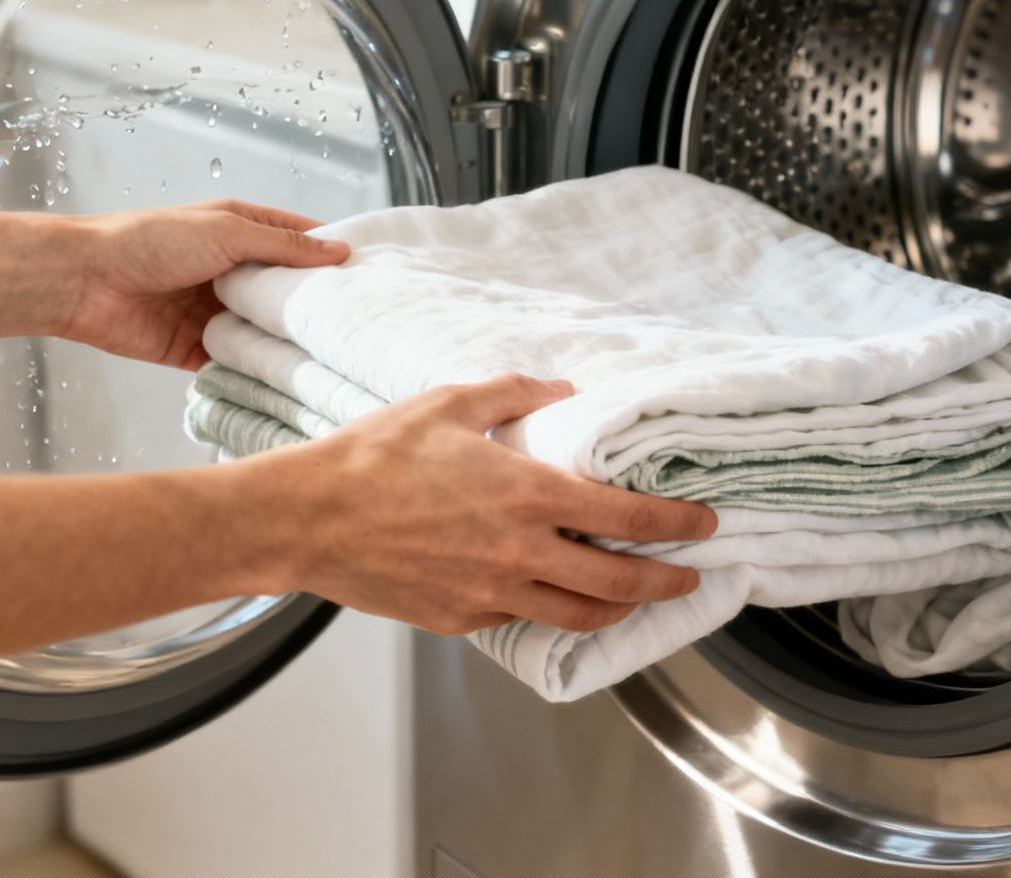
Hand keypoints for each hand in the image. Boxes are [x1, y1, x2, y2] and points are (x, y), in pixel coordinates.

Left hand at [58, 200, 349, 369]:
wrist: (85, 281)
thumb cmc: (150, 240)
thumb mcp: (227, 232)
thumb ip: (283, 247)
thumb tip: (340, 252)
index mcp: (243, 232)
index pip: (302, 243)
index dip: (334, 256)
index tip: (373, 276)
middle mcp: (235, 272)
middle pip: (288, 292)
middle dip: (317, 306)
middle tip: (361, 324)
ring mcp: (218, 312)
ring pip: (268, 331)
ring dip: (289, 342)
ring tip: (336, 357)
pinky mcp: (199, 349)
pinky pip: (239, 362)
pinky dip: (258, 370)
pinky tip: (289, 380)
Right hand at [230, 374, 718, 633]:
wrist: (306, 518)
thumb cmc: (371, 456)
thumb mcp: (448, 403)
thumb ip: (513, 394)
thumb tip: (559, 389)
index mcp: (527, 494)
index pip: (629, 518)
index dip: (678, 523)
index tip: (703, 523)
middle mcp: (520, 551)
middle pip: (621, 582)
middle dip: (668, 583)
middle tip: (690, 578)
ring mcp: (491, 592)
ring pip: (578, 615)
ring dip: (618, 610)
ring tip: (634, 598)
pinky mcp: (460, 618)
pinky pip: (522, 620)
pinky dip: (551, 611)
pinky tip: (556, 597)